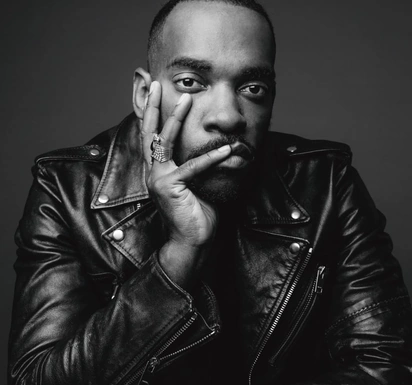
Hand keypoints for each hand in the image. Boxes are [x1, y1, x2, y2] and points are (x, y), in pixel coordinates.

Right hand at [141, 81, 231, 286]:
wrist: (193, 240)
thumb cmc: (197, 213)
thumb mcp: (196, 183)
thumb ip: (198, 164)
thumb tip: (216, 146)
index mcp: (158, 171)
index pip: (152, 137)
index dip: (151, 115)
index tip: (154, 93)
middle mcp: (153, 172)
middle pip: (150, 133)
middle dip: (152, 107)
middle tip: (156, 84)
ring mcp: (158, 180)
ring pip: (165, 142)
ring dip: (176, 119)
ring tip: (187, 99)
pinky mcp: (169, 188)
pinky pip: (193, 168)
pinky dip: (212, 158)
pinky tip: (227, 149)